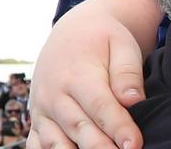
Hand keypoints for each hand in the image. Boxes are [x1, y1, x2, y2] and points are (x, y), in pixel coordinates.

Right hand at [27, 0, 159, 148]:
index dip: (118, 127)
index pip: (100, 107)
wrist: (72, 32)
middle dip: (101, 148)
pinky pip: (37, 145)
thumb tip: (133, 100)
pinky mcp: (36, 121)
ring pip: (55, 142)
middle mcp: (54, 96)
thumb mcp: (122, 45)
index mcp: (77, 75)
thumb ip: (127, 73)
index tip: (134, 144)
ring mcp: (42, 111)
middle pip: (78, 129)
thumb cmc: (104, 39)